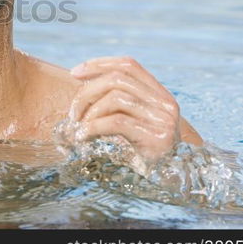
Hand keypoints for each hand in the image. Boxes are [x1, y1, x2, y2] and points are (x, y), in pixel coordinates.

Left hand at [66, 56, 180, 163]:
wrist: (169, 179)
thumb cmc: (144, 149)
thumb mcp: (133, 119)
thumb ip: (117, 100)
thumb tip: (82, 82)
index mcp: (160, 93)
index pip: (128, 65)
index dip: (99, 64)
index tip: (74, 73)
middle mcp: (165, 103)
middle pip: (117, 79)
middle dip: (87, 92)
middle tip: (73, 112)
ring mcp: (163, 120)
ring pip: (115, 98)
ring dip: (89, 112)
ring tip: (78, 127)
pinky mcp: (156, 138)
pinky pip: (116, 122)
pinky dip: (93, 127)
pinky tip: (83, 136)